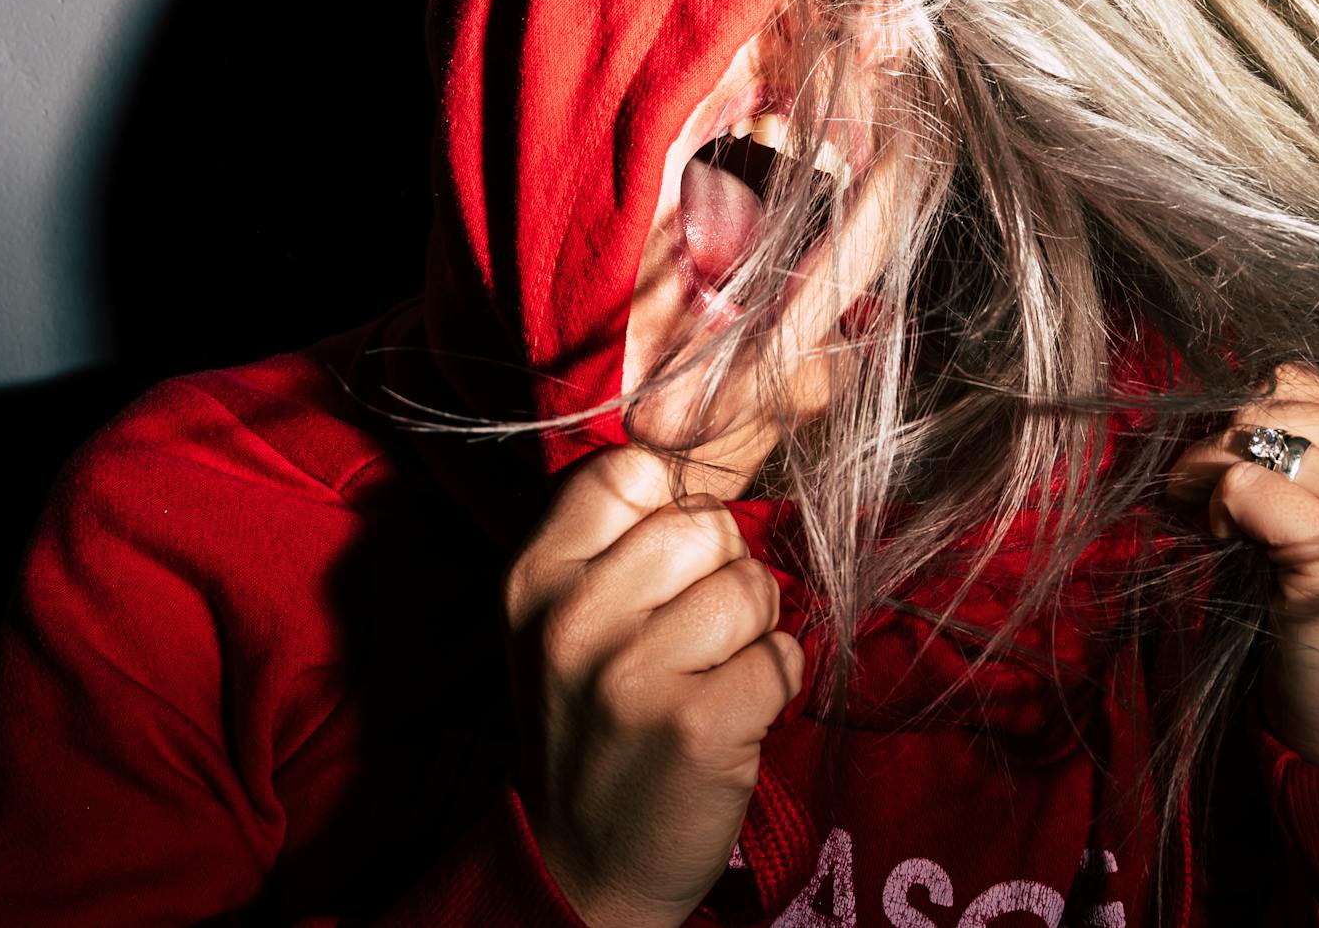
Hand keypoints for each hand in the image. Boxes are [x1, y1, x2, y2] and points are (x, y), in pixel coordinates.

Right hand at [503, 444, 804, 927]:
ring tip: (708, 678)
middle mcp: (574, 617)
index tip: (663, 565)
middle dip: (722, 572)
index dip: (672, 508)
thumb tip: (703, 454)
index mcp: (533, 575)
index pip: (632, 468)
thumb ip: (613, 537)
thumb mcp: (561, 619)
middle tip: (690, 637)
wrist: (584, 864)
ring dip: (753, 633)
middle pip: (707, 522)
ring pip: (754, 586)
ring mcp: (633, 674)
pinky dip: (776, 684)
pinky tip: (731, 716)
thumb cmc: (591, 720)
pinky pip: (785, 656)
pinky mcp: (699, 727)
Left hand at [1169, 364, 1318, 772]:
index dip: (1248, 409)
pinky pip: (1242, 484)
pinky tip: (1228, 541)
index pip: (1304, 375)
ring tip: (1211, 514)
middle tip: (1196, 486)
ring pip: (1250, 434)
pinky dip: (1216, 508)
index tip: (1226, 455)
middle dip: (1218, 439)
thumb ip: (1313, 438)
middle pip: (1272, 398)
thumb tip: (1216, 389)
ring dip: (1207, 472)